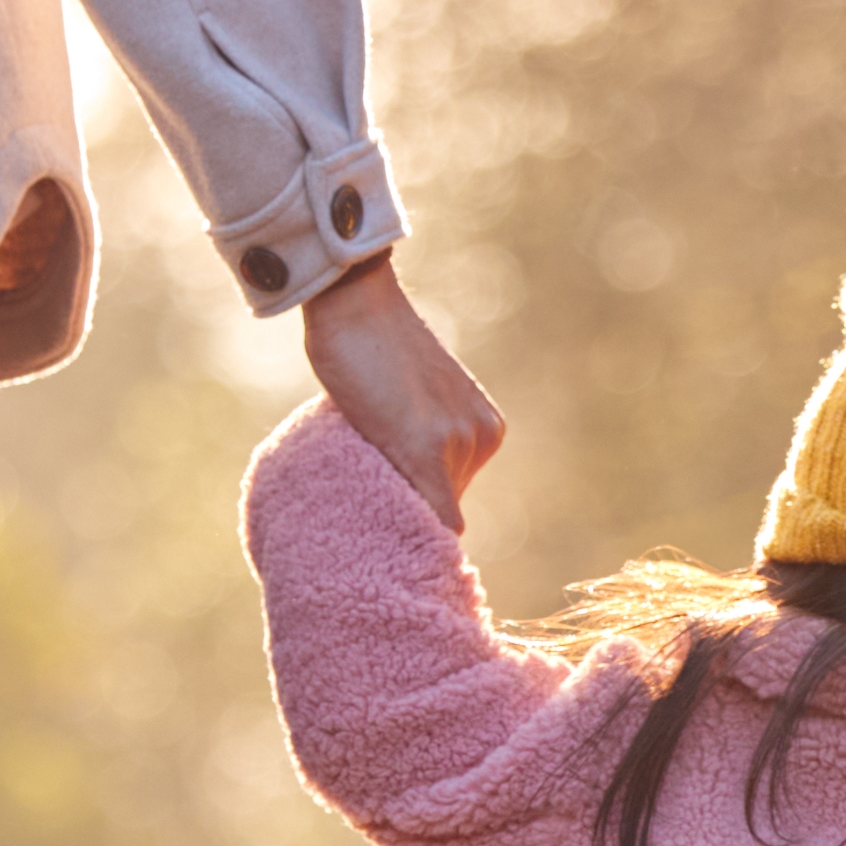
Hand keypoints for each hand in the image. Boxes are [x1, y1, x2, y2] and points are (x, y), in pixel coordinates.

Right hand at [303, 252, 503, 525]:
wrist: (358, 300)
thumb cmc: (373, 344)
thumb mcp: (416, 398)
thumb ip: (422, 437)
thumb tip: (409, 490)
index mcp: (486, 428)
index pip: (455, 493)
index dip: (422, 506)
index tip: (394, 514)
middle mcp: (482, 437)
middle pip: (443, 505)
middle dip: (412, 509)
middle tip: (373, 504)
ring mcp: (459, 443)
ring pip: (431, 514)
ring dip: (403, 516)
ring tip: (365, 495)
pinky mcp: (428, 450)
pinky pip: (430, 516)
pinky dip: (414, 534)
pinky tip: (390, 544)